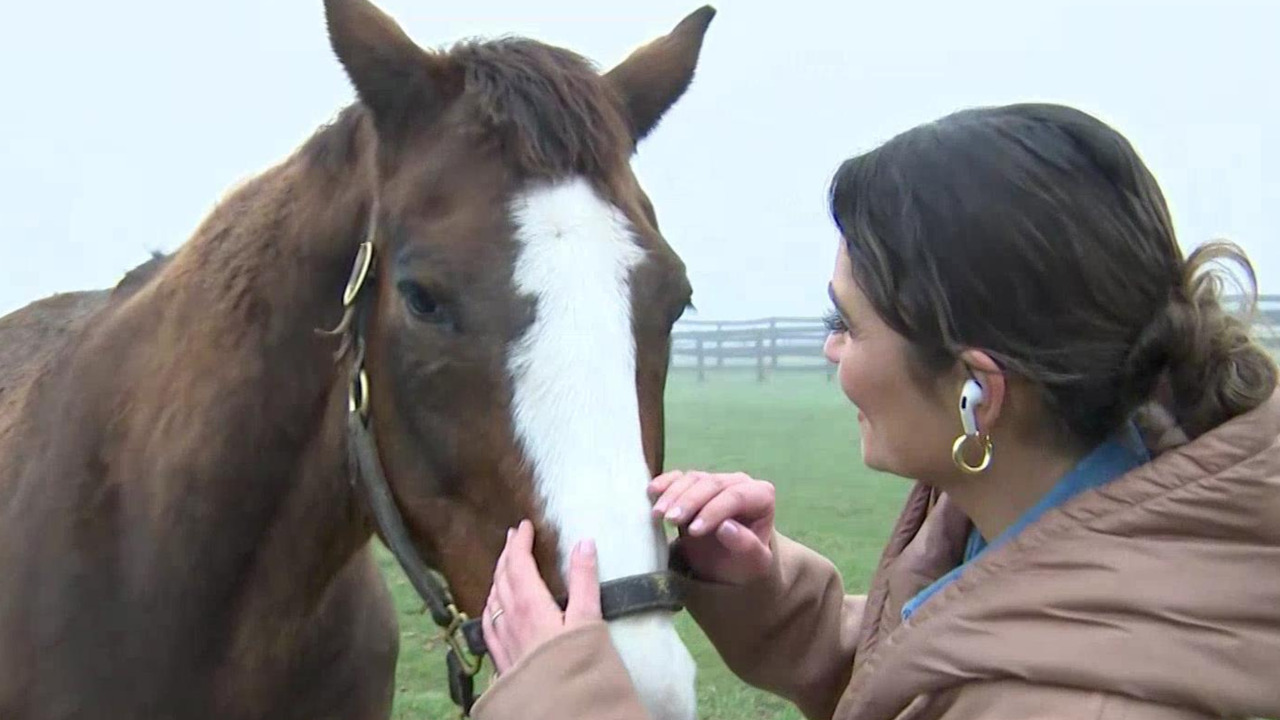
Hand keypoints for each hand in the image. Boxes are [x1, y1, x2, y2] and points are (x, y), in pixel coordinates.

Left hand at [482, 520, 601, 673]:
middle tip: (514, 537)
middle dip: (507, 553)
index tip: (524, 525)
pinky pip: (488, 621)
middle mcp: (509, 619)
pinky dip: (491, 603)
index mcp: (530, 604)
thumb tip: (584, 543)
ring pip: (492, 598)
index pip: (517, 563)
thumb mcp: (588, 619)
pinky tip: (493, 606)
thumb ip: (585, 580)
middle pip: (501, 577)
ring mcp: (502, 639)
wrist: (558, 710)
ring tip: (504, 564)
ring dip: (497, 576)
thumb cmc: (576, 664)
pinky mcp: (501, 658)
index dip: (519, 541)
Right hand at [649, 470, 775, 584]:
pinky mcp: (694, 485)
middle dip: (689, 501)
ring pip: (693, 478)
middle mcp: (738, 482)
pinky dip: (665, 483)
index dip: (713, 511)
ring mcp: (715, 481)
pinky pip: (678, 477)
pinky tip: (652, 492)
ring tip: (658, 515)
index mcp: (761, 496)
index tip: (694, 531)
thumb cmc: (745, 564)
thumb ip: (746, 545)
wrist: (731, 566)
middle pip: (712, 484)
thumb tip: (725, 527)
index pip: (736, 496)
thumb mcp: (753, 563)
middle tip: (670, 521)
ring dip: (673, 494)